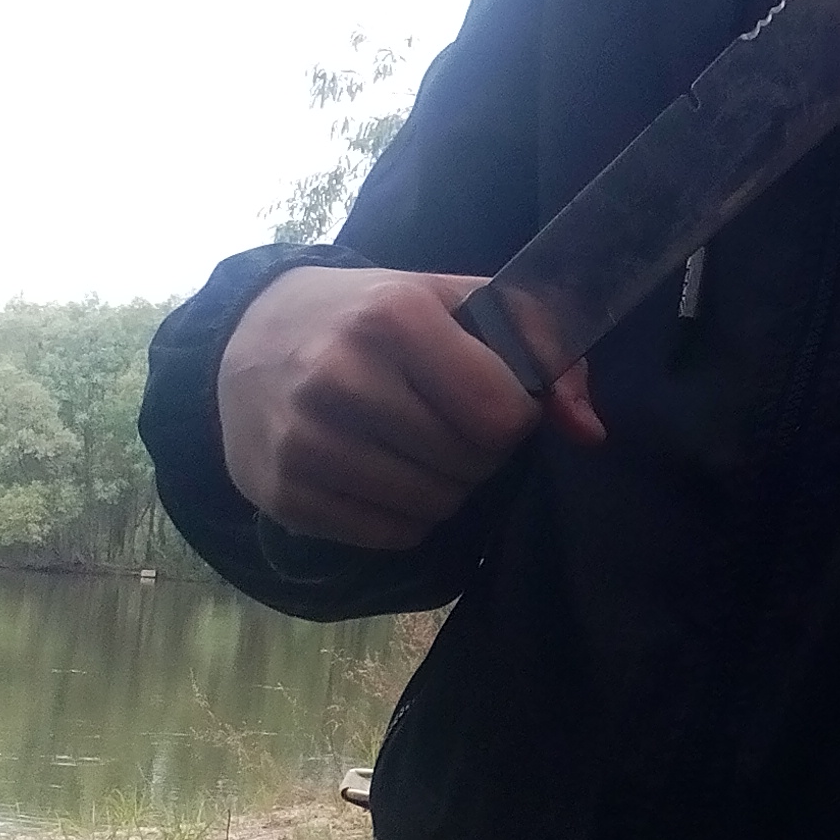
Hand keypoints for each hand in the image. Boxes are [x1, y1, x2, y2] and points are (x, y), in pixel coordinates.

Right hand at [216, 263, 603, 547]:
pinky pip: (390, 536)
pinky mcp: (284, 493)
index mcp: (393, 316)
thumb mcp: (456, 303)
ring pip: (434, 507)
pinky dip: (405, 516)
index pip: (501, 414)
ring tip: (418, 448)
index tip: (493, 398)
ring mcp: (306, 440)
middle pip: (470, 465)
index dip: (514, 416)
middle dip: (480, 453)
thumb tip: (589, 432)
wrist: (250, 334)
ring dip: (446, 488)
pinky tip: (383, 474)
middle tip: (451, 423)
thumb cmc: (373, 316)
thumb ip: (542, 348)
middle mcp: (340, 377)